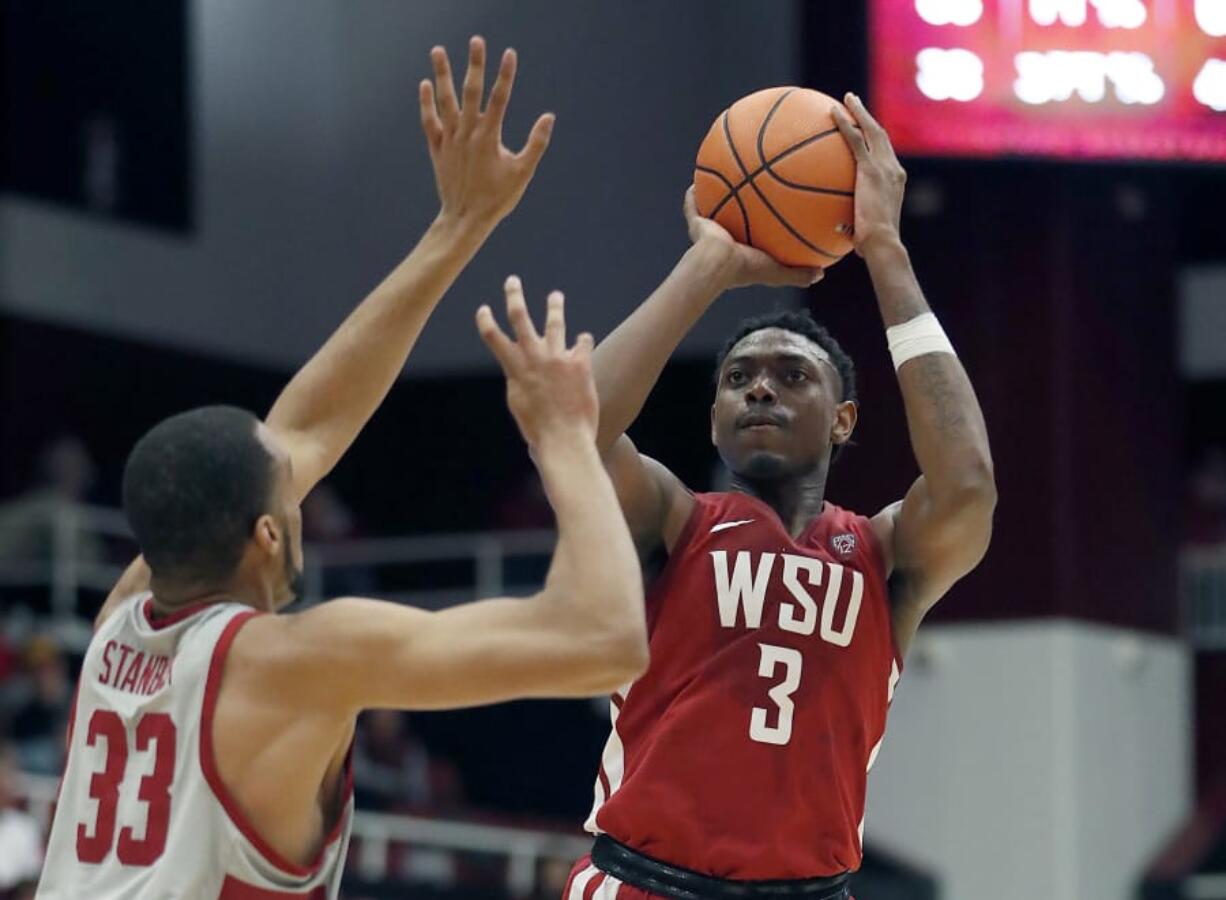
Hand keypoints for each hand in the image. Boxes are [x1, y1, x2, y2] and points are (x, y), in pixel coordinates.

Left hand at [420, 37, 554, 232]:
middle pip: (471, 91)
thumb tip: (549, 117)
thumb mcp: (523, 173)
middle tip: (476, 40)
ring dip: (442, 74)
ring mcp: (449, 139)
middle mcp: (467, 133)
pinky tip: (426, 84)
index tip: (509, 53)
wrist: (465, 220)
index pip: (500, 98)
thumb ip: (536, 143)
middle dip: (475, 64)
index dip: (505, 75)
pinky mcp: (437, 148)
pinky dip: (427, 103)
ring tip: (438, 50)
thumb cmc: (497, 199)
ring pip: (444, 100)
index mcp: (489, 137)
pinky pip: (429, 121)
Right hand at [476, 276, 597, 448]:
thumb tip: (521, 368)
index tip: (482, 309)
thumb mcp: (519, 403)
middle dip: (514, 295)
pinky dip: (582, 342)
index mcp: (515, 368)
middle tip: (513, 281)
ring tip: (555, 296)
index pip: (493, 337)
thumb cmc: (539, 429)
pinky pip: (583, 343)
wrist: (564, 439)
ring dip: (554, 306)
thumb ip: (520, 380)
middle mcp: (534, 357)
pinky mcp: (580, 363)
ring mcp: (558, 358)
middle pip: (520, 317)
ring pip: (555, 322)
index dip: (486, 321)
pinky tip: (584, 341)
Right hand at [683, 187, 821, 289]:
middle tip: (748, 187)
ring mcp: (708, 232)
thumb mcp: (777, 271)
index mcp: (742, 251)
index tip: (771, 211)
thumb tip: (820, 273)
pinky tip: (698, 179)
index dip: (760, 223)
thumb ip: (798, 273)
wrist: (717, 264)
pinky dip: (694, 194)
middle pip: (732, 218)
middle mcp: (724, 240)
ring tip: (724, 176)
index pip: (753, 235)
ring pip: (711, 209)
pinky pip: (693, 205)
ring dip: (715, 195)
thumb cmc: (745, 268)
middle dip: (739, 204)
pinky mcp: (695, 224)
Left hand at [831, 93, 905, 255]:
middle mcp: (894, 169)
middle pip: (881, 135)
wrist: (883, 243)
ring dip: (859, 111)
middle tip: (855, 104)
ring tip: (847, 98)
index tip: (866, 131)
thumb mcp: (862, 232)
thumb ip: (850, 225)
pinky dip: (844, 123)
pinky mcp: (870, 169)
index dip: (876, 141)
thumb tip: (836, 228)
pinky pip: (855, 139)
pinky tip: (832, 112)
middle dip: (869, 117)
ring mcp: (884, 167)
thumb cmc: (873, 246)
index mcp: (895, 182)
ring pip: (872, 130)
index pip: (885, 155)